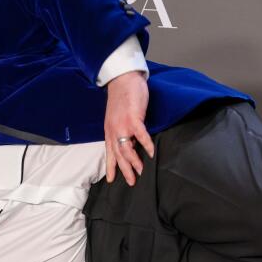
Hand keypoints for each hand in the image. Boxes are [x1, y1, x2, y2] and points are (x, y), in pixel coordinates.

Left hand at [104, 71, 154, 185]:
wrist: (122, 80)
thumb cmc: (121, 98)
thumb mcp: (116, 117)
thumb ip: (122, 131)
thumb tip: (131, 143)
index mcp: (110, 131)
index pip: (109, 152)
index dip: (111, 167)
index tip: (111, 180)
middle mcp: (114, 130)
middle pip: (118, 154)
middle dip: (124, 170)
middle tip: (131, 182)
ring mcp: (123, 124)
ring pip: (127, 148)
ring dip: (134, 161)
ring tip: (140, 171)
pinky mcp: (134, 118)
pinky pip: (140, 135)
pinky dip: (146, 144)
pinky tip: (151, 152)